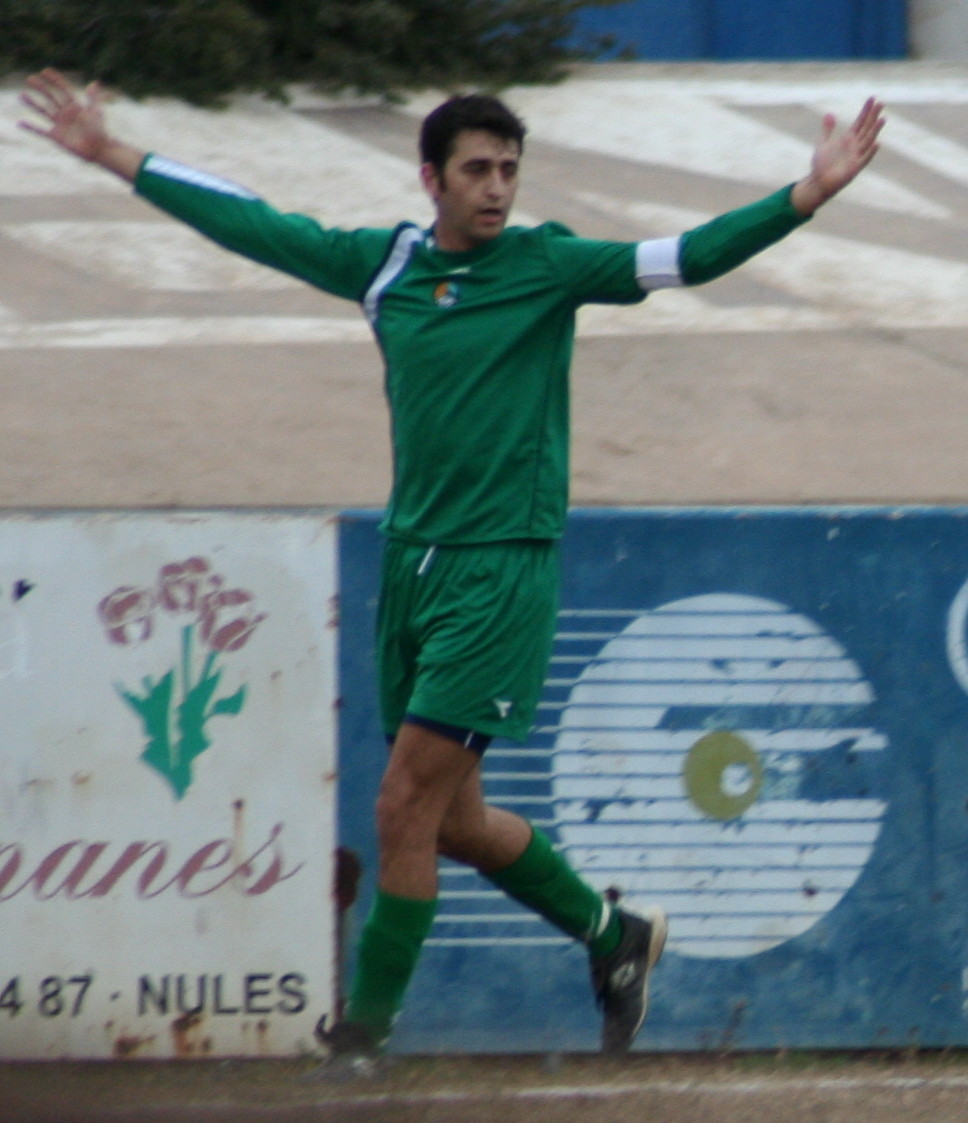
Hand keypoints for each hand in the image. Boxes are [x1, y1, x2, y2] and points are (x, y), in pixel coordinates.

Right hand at [19, 68, 145, 181]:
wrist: (99, 150)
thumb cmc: (99, 132)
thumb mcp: (96, 113)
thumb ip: (93, 99)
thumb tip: (94, 83)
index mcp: (75, 106)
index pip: (63, 90)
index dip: (55, 80)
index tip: (45, 71)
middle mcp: (65, 114)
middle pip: (51, 97)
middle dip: (41, 88)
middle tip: (30, 79)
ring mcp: (60, 124)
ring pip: (43, 111)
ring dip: (33, 103)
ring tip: (22, 95)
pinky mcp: (56, 136)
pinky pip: (41, 131)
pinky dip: (31, 127)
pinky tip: (20, 122)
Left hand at [791, 97, 885, 215]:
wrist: (818, 182)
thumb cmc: (821, 164)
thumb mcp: (822, 143)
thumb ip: (827, 129)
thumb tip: (829, 113)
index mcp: (848, 139)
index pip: (860, 122)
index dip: (866, 110)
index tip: (872, 98)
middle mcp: (854, 146)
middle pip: (866, 128)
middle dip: (873, 116)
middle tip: (881, 103)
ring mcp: (856, 156)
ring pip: (868, 140)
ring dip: (875, 130)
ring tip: (882, 119)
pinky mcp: (855, 168)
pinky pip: (865, 159)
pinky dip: (871, 152)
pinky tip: (877, 143)